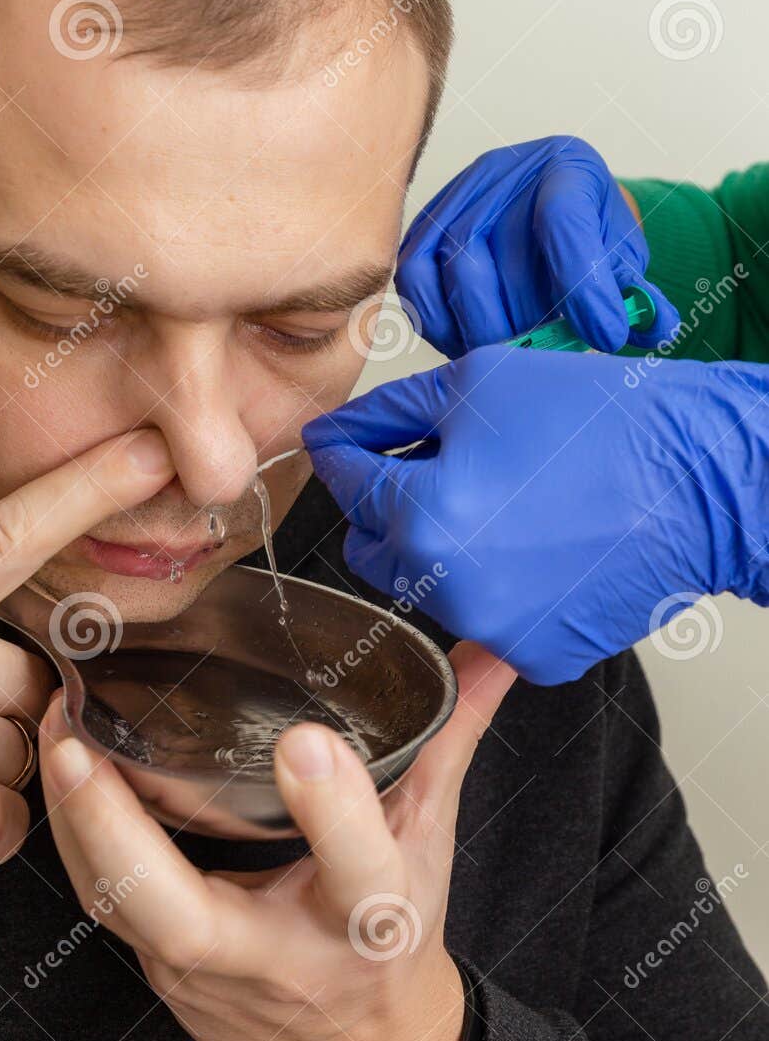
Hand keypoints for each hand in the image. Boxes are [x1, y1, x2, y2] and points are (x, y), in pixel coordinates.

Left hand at [38, 644, 513, 1040]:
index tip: (306, 741)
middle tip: (79, 739)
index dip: (333, 811)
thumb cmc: (393, 941)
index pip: (357, 872)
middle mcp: (280, 958)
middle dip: (117, 828)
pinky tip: (63, 777)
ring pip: (119, 910)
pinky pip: (109, 909)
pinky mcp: (166, 978)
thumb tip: (489, 653)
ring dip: (76, 824)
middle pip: (182, 916)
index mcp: (367, 923)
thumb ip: (448, 739)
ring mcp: (208, 977)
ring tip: (56, 732)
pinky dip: (80, 844)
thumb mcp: (430, 842)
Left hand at [303, 345, 768, 684]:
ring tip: (503, 499)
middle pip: (374, 550)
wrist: (703, 481)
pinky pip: (488, 617)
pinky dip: (500, 584)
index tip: (344, 441)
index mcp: (424, 519)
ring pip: (430, 585)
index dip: (345, 452)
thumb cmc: (607, 424)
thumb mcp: (479, 385)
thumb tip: (336, 435)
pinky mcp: (536, 655)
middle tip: (435, 466)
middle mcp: (449, 590)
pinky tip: (541, 542)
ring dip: (444, 546)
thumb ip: (392, 414)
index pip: (346, 486)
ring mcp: (494, 631)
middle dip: (388, 507)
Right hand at [399, 135, 679, 354]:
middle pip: (495, 254)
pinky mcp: (424, 224)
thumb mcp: (624, 259)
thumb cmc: (591, 240)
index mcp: (568, 171)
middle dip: (520, 322)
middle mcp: (506, 172)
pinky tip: (467, 341)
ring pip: (450, 268)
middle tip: (540, 358)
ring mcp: (458, 195)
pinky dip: (437, 320)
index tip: (605, 337)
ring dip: (477, 327)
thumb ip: (637, 295)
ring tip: (504, 354)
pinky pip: (414, 278)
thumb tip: (652, 326)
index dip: (582, 288)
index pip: (564, 222)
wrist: (552, 207)